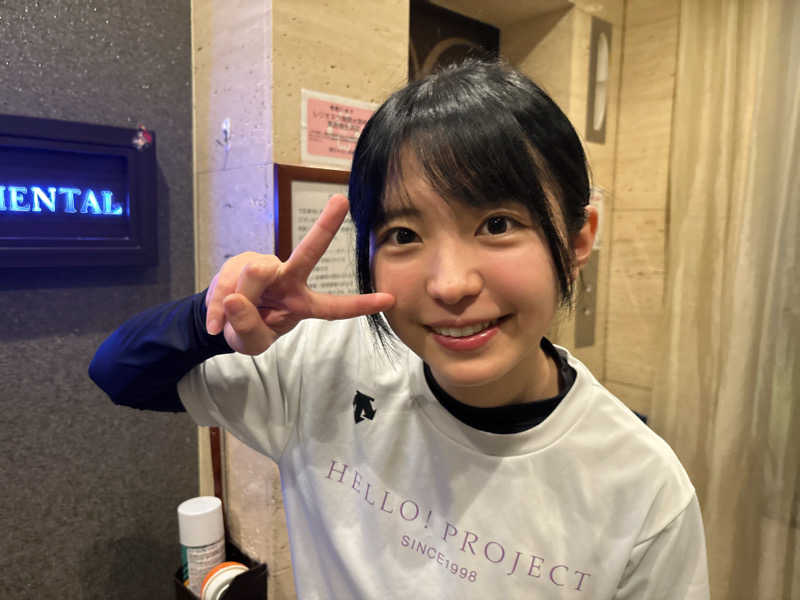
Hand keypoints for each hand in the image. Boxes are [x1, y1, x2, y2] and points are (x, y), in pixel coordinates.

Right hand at [205, 194, 393, 354]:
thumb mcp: (251, 342)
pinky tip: (216, 321)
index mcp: (302, 303)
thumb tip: (236, 298)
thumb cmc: (248, 329)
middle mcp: (289, 280)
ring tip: (228, 318)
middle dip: (325, 227)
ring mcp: (265, 269)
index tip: (390, 298)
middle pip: (308, 253)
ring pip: (253, 275)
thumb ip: (249, 327)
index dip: (360, 304)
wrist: (220, 320)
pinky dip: (216, 308)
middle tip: (341, 201)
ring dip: (236, 299)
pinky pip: (226, 284)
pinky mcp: (240, 262)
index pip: (334, 307)